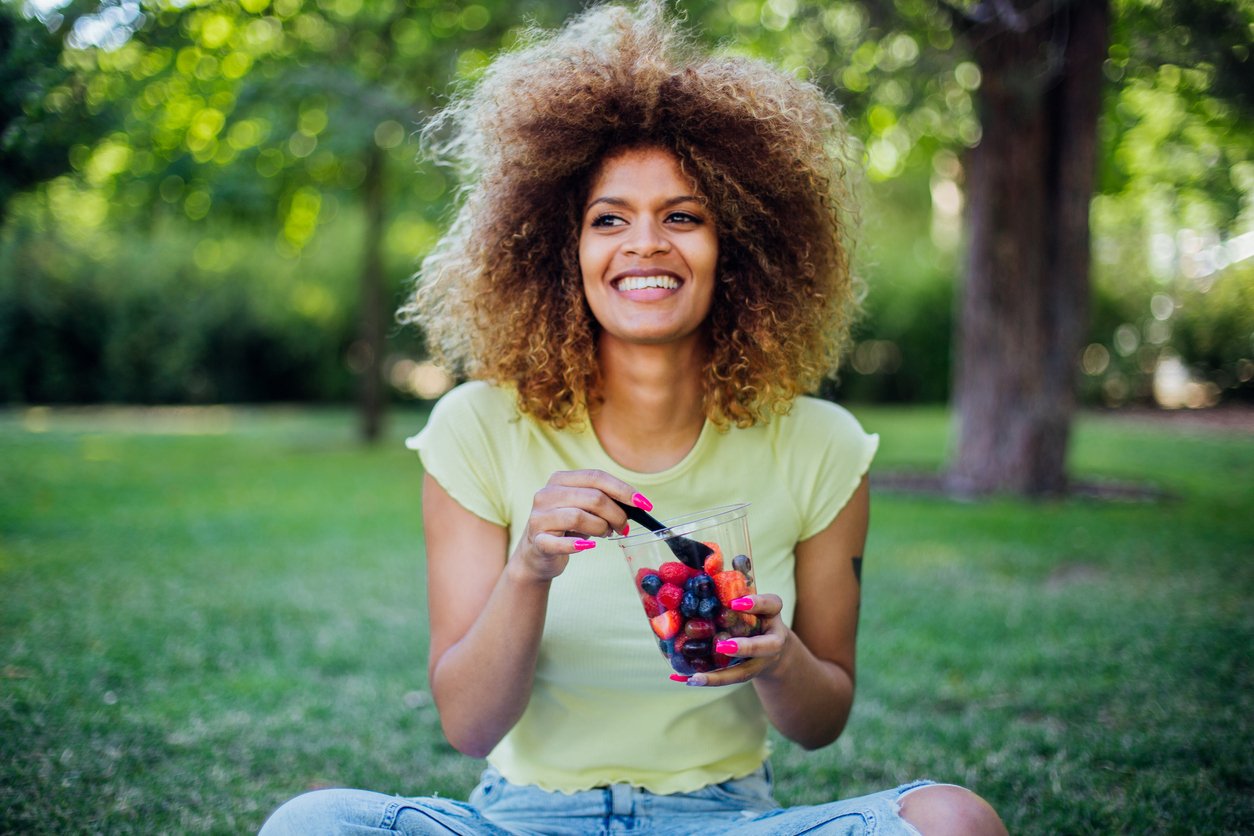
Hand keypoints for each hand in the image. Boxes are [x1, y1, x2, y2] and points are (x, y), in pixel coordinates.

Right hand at [509, 469, 640, 583]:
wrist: (536, 554)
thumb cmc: (566, 527)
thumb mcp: (583, 507)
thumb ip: (603, 500)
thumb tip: (636, 503)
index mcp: (560, 480)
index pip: (596, 477)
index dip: (623, 489)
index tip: (643, 504)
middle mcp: (546, 494)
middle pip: (593, 497)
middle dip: (617, 514)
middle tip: (623, 527)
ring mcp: (539, 517)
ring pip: (580, 517)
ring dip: (601, 528)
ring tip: (605, 534)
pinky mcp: (537, 541)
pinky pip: (560, 543)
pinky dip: (577, 546)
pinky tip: (588, 547)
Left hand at [679, 593, 790, 686]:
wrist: (772, 648)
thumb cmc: (753, 614)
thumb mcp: (748, 598)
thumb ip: (733, 583)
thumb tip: (709, 559)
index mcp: (772, 614)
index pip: (772, 604)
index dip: (756, 603)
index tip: (736, 602)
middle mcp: (772, 639)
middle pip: (766, 646)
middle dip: (745, 647)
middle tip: (722, 646)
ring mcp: (761, 661)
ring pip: (746, 671)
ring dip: (721, 675)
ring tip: (698, 677)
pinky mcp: (747, 673)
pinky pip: (730, 679)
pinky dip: (711, 680)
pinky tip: (690, 680)